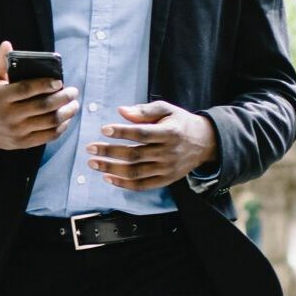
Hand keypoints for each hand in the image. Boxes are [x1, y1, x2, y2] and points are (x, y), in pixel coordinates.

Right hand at [0, 38, 79, 150]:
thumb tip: (6, 45)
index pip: (25, 89)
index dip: (44, 85)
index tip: (59, 81)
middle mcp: (7, 115)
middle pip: (42, 107)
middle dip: (62, 98)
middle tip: (73, 91)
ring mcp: (16, 131)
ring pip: (48, 122)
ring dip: (66, 113)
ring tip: (74, 104)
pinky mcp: (22, 143)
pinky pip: (47, 136)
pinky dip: (61, 127)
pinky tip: (66, 118)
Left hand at [87, 100, 218, 189]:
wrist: (205, 142)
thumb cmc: (180, 122)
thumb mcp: (167, 110)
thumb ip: (144, 111)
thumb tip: (121, 111)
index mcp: (169, 133)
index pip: (142, 134)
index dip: (122, 132)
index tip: (104, 129)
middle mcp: (168, 152)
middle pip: (135, 154)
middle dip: (110, 152)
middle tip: (90, 148)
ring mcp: (167, 168)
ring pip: (136, 172)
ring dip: (111, 169)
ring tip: (93, 163)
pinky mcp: (166, 179)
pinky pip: (142, 185)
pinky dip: (124, 184)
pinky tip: (107, 177)